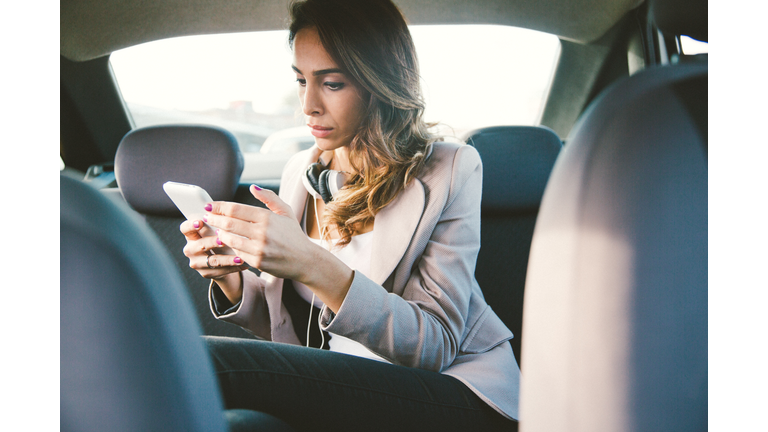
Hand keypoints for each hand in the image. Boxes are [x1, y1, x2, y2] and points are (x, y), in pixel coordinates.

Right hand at [180, 218, 248, 302]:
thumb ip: (217, 223)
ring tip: (240, 257)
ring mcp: (197, 262)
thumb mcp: (216, 230)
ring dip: (227, 259)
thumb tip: (226, 211)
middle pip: (199, 245)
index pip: (185, 228)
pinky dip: (234, 267)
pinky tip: (244, 264)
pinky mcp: (206, 273)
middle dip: (212, 242)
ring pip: (212, 261)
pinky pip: (221, 271)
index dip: (190, 225)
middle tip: (223, 240)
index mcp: (191, 235)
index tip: (200, 222)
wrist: (221, 261)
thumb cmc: (219, 239)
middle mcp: (191, 249)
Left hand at [205, 185, 353, 311]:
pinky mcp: (257, 262)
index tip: (209, 206)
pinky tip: (227, 242)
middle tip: (206, 216)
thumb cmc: (294, 234)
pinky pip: (236, 253)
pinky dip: (230, 246)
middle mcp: (262, 232)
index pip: (235, 209)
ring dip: (219, 233)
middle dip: (214, 219)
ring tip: (215, 228)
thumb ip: (269, 198)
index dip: (219, 206)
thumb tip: (252, 187)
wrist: (305, 260)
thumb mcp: (285, 212)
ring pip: (229, 239)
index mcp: (267, 217)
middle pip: (229, 223)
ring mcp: (259, 248)